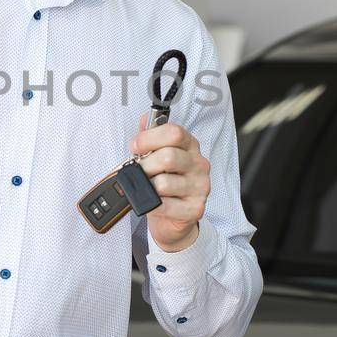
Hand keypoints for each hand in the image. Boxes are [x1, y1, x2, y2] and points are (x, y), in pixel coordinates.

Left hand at [130, 113, 210, 251]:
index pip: (174, 132)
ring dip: (147, 187)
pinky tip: (154, 203)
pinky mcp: (195, 209)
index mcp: (190, 146)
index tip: (136, 146)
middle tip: (139, 172)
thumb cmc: (164, 182)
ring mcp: (200, 187)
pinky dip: (152, 205)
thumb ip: (150, 136)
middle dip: (145, 166)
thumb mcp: (155, 155)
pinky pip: (164, 205)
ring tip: (148, 189)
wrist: (173, 217)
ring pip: (163, 183)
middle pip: (168, 157)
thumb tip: (145, 119)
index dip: (149, 138)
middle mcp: (199, 164)